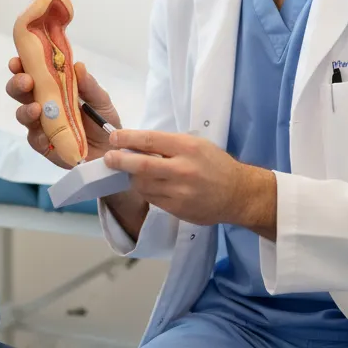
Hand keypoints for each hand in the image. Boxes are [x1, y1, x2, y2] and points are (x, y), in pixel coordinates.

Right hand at [6, 57, 120, 167]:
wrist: (110, 149)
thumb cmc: (102, 120)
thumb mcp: (100, 100)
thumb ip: (89, 85)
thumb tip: (78, 66)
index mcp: (53, 88)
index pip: (32, 73)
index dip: (22, 65)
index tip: (18, 61)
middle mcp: (42, 104)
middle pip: (21, 92)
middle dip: (18, 84)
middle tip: (27, 81)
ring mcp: (41, 125)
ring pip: (23, 115)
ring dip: (26, 110)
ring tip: (36, 108)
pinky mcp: (44, 145)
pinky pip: (35, 140)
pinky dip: (38, 136)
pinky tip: (45, 135)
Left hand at [104, 130, 275, 234]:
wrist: (238, 194)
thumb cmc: (215, 164)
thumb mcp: (196, 145)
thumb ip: (169, 145)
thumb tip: (138, 144)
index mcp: (187, 148)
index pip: (149, 140)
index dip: (127, 139)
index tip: (114, 138)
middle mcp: (182, 169)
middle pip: (141, 166)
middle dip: (120, 161)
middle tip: (109, 158)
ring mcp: (179, 192)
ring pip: (142, 184)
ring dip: (132, 177)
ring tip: (130, 171)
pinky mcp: (177, 209)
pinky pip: (151, 198)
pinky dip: (145, 190)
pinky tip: (148, 185)